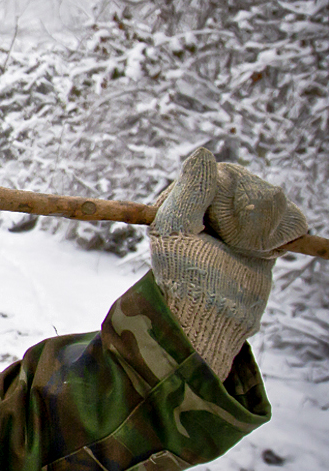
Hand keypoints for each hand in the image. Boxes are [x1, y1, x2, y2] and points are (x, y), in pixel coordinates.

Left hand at [150, 148, 306, 377]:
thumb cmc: (185, 279)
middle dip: (245, 220)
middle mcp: (216, 204)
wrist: (213, 318)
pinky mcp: (269, 235)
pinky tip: (263, 254)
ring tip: (242, 253)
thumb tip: (204, 152)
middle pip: (253, 185)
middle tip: (230, 245)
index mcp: (189, 199)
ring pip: (276, 199)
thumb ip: (189, 191)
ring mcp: (244, 219)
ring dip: (262, 233)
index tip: (215, 227)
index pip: (223, 174)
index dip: (227, 200)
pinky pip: (294, 218)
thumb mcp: (175, 233)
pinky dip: (284, 238)